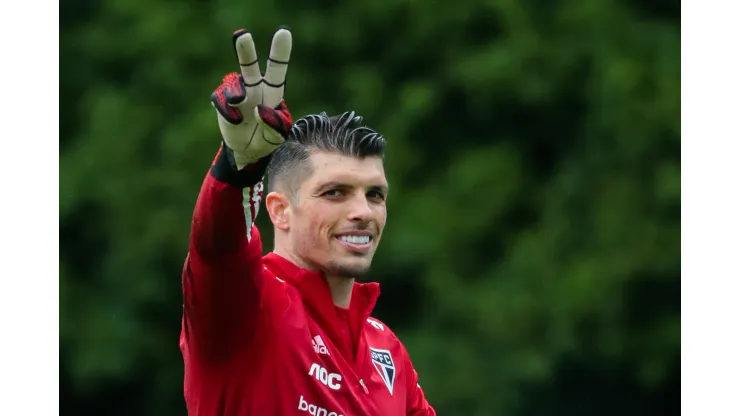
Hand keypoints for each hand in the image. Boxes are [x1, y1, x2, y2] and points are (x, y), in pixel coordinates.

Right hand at [211, 27, 293, 168]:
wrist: (247, 151)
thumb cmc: (267, 138)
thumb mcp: (278, 136)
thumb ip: (275, 125)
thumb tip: (260, 109)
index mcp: (272, 92)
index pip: (277, 70)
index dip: (280, 52)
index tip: (284, 32)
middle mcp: (254, 88)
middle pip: (249, 66)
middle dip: (245, 51)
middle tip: (242, 35)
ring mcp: (237, 95)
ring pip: (233, 84)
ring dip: (236, 94)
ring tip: (239, 103)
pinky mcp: (222, 104)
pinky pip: (222, 102)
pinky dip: (229, 112)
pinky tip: (236, 121)